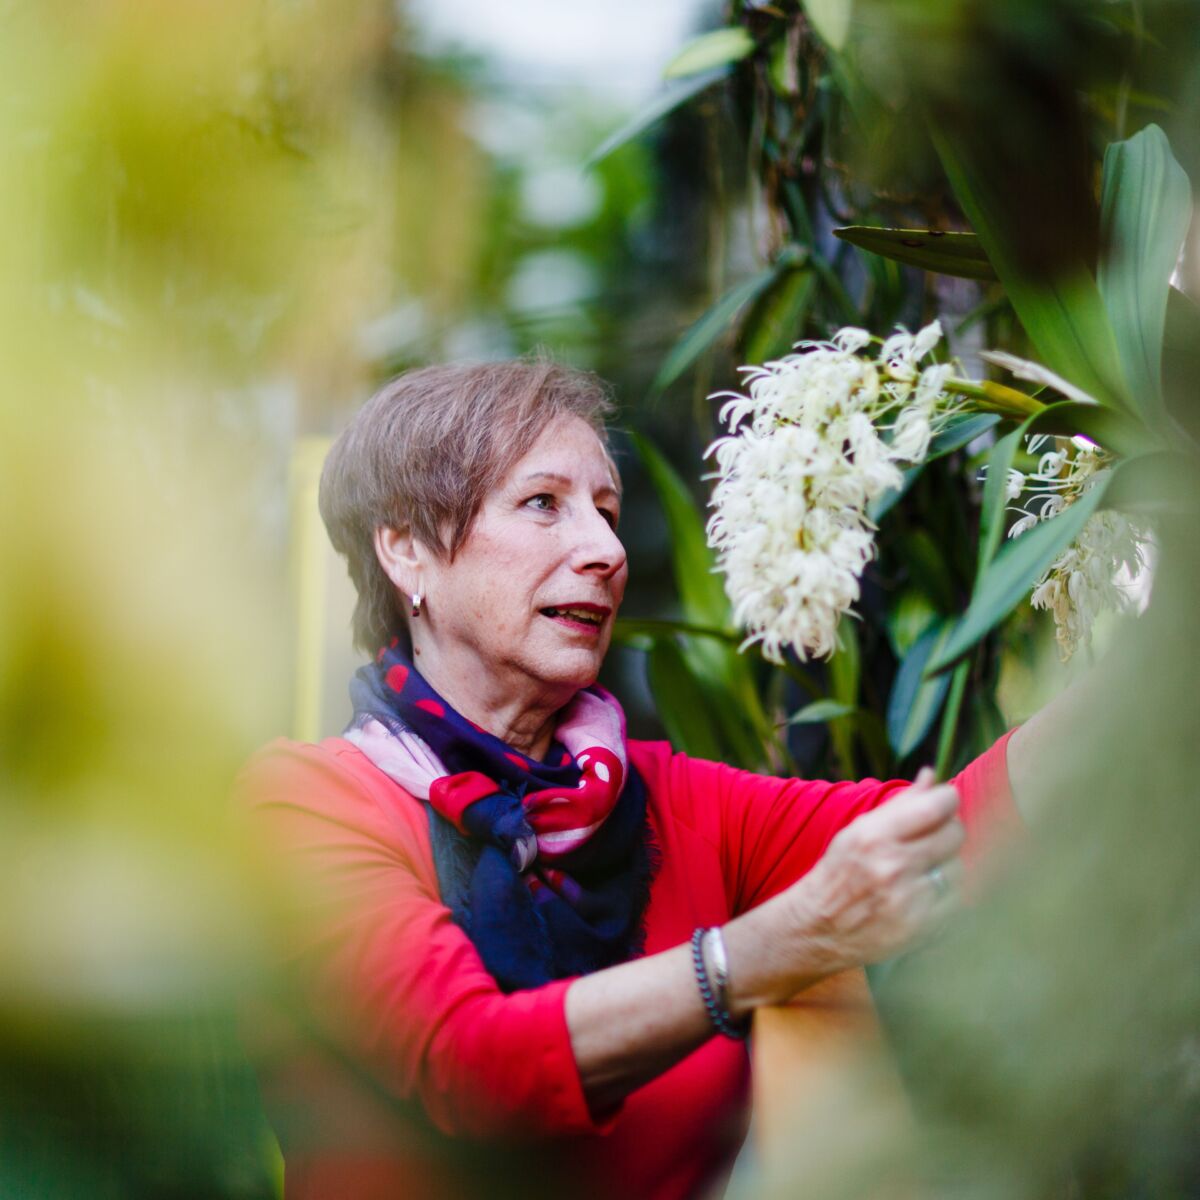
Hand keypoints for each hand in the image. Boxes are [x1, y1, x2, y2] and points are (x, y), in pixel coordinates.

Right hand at [785, 767, 964, 975]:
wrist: (818, 928)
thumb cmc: (840, 872)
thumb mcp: (859, 831)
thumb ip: (900, 804)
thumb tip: (930, 775)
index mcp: (874, 835)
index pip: (936, 806)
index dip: (948, 799)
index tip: (945, 801)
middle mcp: (893, 866)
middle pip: (955, 834)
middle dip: (949, 831)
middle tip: (933, 838)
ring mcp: (909, 900)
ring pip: (958, 868)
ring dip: (945, 866)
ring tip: (921, 872)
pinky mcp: (922, 928)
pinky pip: (956, 899)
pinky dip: (945, 895)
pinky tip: (922, 896)